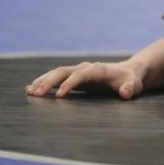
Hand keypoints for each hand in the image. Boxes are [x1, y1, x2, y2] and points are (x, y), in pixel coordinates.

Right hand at [25, 60, 145, 99]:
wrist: (128, 72)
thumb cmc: (131, 80)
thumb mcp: (134, 84)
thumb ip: (130, 88)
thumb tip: (125, 93)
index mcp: (98, 69)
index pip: (81, 75)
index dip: (70, 84)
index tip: (58, 96)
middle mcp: (86, 68)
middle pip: (64, 71)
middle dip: (49, 82)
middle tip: (35, 94)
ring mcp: (79, 71)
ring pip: (57, 73)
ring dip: (43, 81)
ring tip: (29, 92)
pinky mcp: (74, 76)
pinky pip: (56, 77)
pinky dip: (44, 82)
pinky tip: (31, 89)